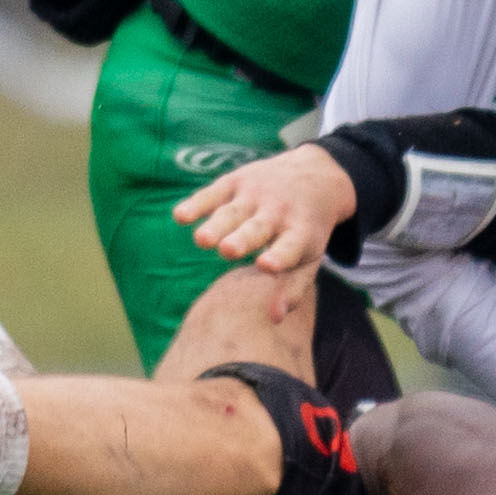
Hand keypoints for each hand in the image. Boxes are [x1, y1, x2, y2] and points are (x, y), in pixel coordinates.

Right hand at [174, 144, 358, 273]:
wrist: (315, 175)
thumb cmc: (306, 230)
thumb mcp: (309, 257)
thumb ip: (293, 288)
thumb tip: (274, 319)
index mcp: (299, 233)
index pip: (289, 247)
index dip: (278, 256)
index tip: (265, 266)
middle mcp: (278, 213)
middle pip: (257, 229)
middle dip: (242, 239)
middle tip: (227, 250)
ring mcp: (255, 195)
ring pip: (232, 212)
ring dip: (216, 225)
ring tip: (201, 240)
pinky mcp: (235, 182)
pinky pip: (212, 194)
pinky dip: (197, 204)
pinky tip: (180, 216)